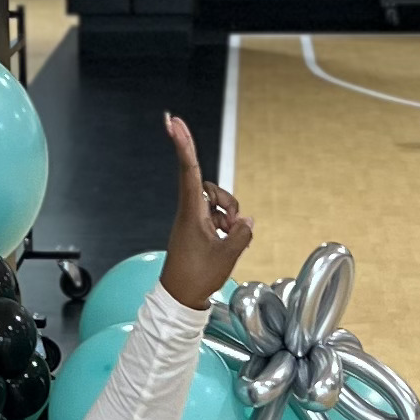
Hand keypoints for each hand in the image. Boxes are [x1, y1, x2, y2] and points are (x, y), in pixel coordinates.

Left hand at [159, 112, 252, 304]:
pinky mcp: (196, 229)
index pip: (188, 170)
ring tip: (229, 236)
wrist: (180, 297)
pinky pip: (215, 216)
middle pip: (209, 187)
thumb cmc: (197, 276)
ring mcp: (192, 220)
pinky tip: (229, 240)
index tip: (173, 122)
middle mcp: (189, 211)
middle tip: (228, 225)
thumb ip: (241, 233)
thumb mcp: (227, 254)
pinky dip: (226, 225)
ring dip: (228, 215)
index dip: (183, 144)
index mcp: (191, 212)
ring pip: (215, 203)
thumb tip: (246, 221)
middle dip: (225, 200)